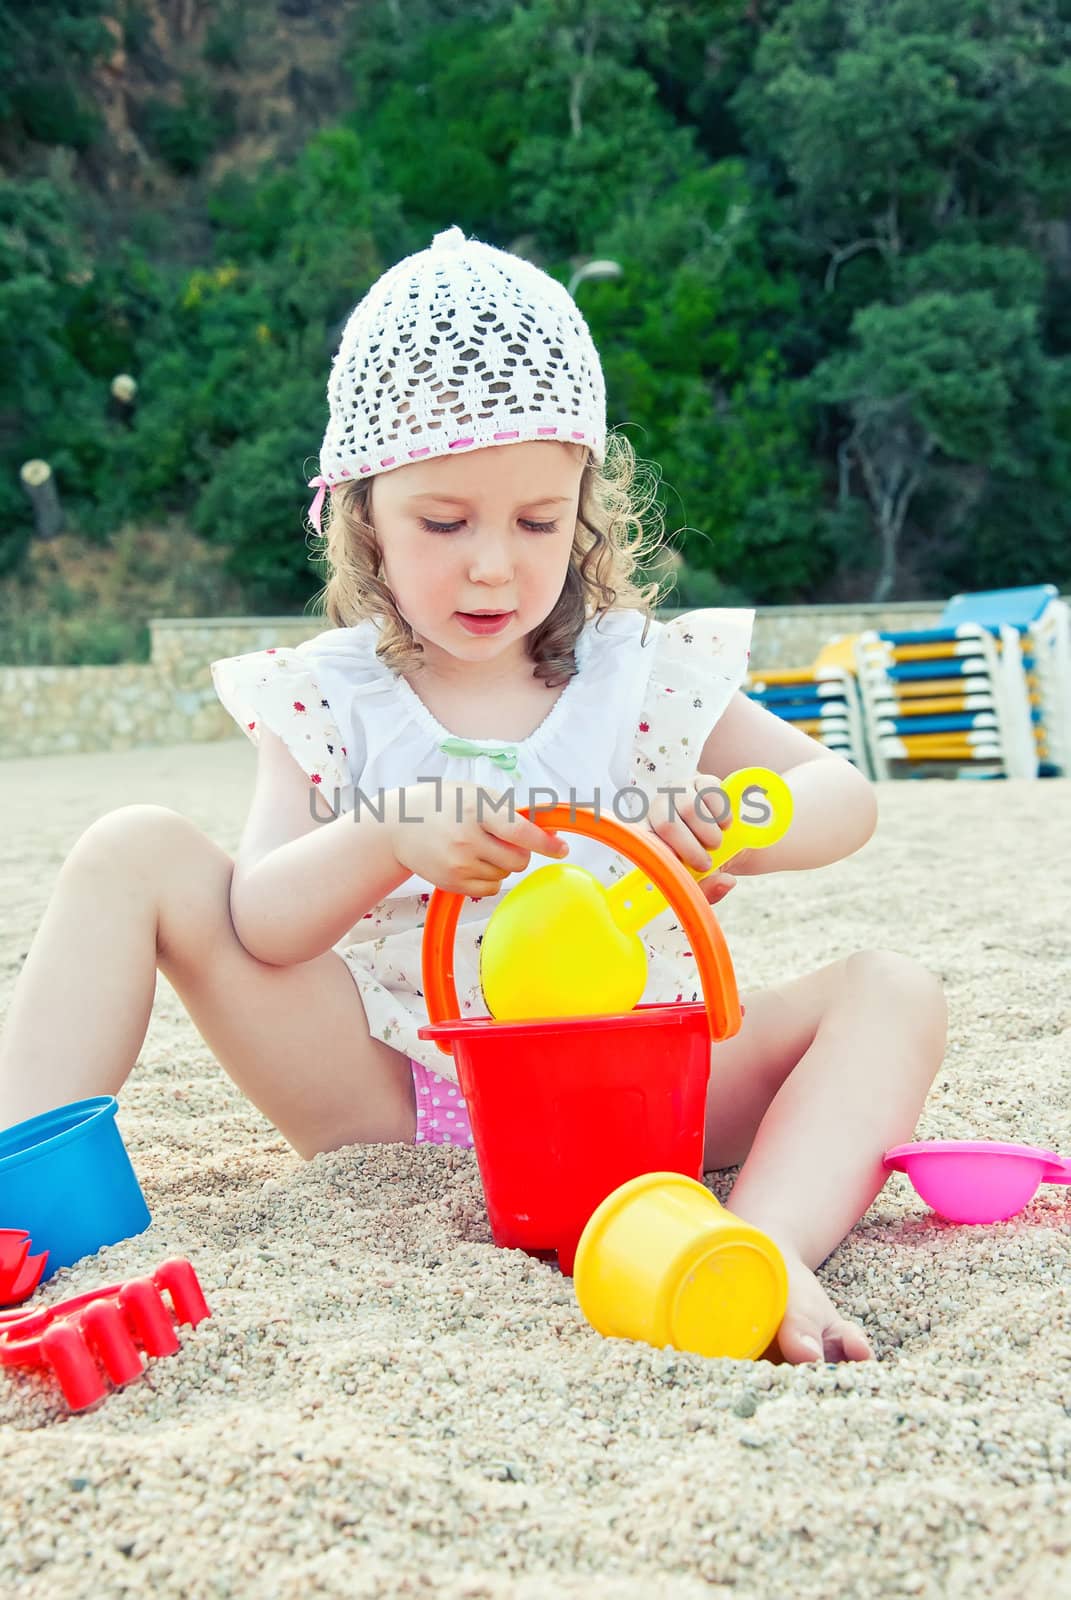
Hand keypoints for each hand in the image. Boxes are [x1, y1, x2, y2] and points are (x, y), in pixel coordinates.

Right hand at [387, 781, 567, 898]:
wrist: (397, 827)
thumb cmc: (441, 805)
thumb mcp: (473, 793)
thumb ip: (507, 810)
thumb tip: (546, 831)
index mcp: (476, 810)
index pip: (520, 832)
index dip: (546, 843)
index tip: (563, 848)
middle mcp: (467, 839)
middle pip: (519, 859)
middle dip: (520, 851)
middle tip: (501, 838)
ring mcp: (459, 864)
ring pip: (506, 874)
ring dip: (501, 863)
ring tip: (477, 846)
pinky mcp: (453, 883)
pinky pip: (490, 887)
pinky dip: (489, 876)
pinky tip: (470, 860)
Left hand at [638, 773, 738, 904]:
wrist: (725, 838)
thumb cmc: (704, 860)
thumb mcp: (702, 881)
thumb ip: (707, 889)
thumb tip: (725, 882)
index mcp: (647, 834)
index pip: (642, 840)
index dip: (663, 856)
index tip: (685, 872)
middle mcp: (657, 808)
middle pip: (666, 823)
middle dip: (690, 849)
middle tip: (705, 863)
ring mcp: (678, 791)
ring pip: (690, 808)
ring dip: (709, 833)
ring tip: (716, 844)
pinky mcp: (700, 781)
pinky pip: (711, 793)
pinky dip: (722, 815)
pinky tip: (724, 825)